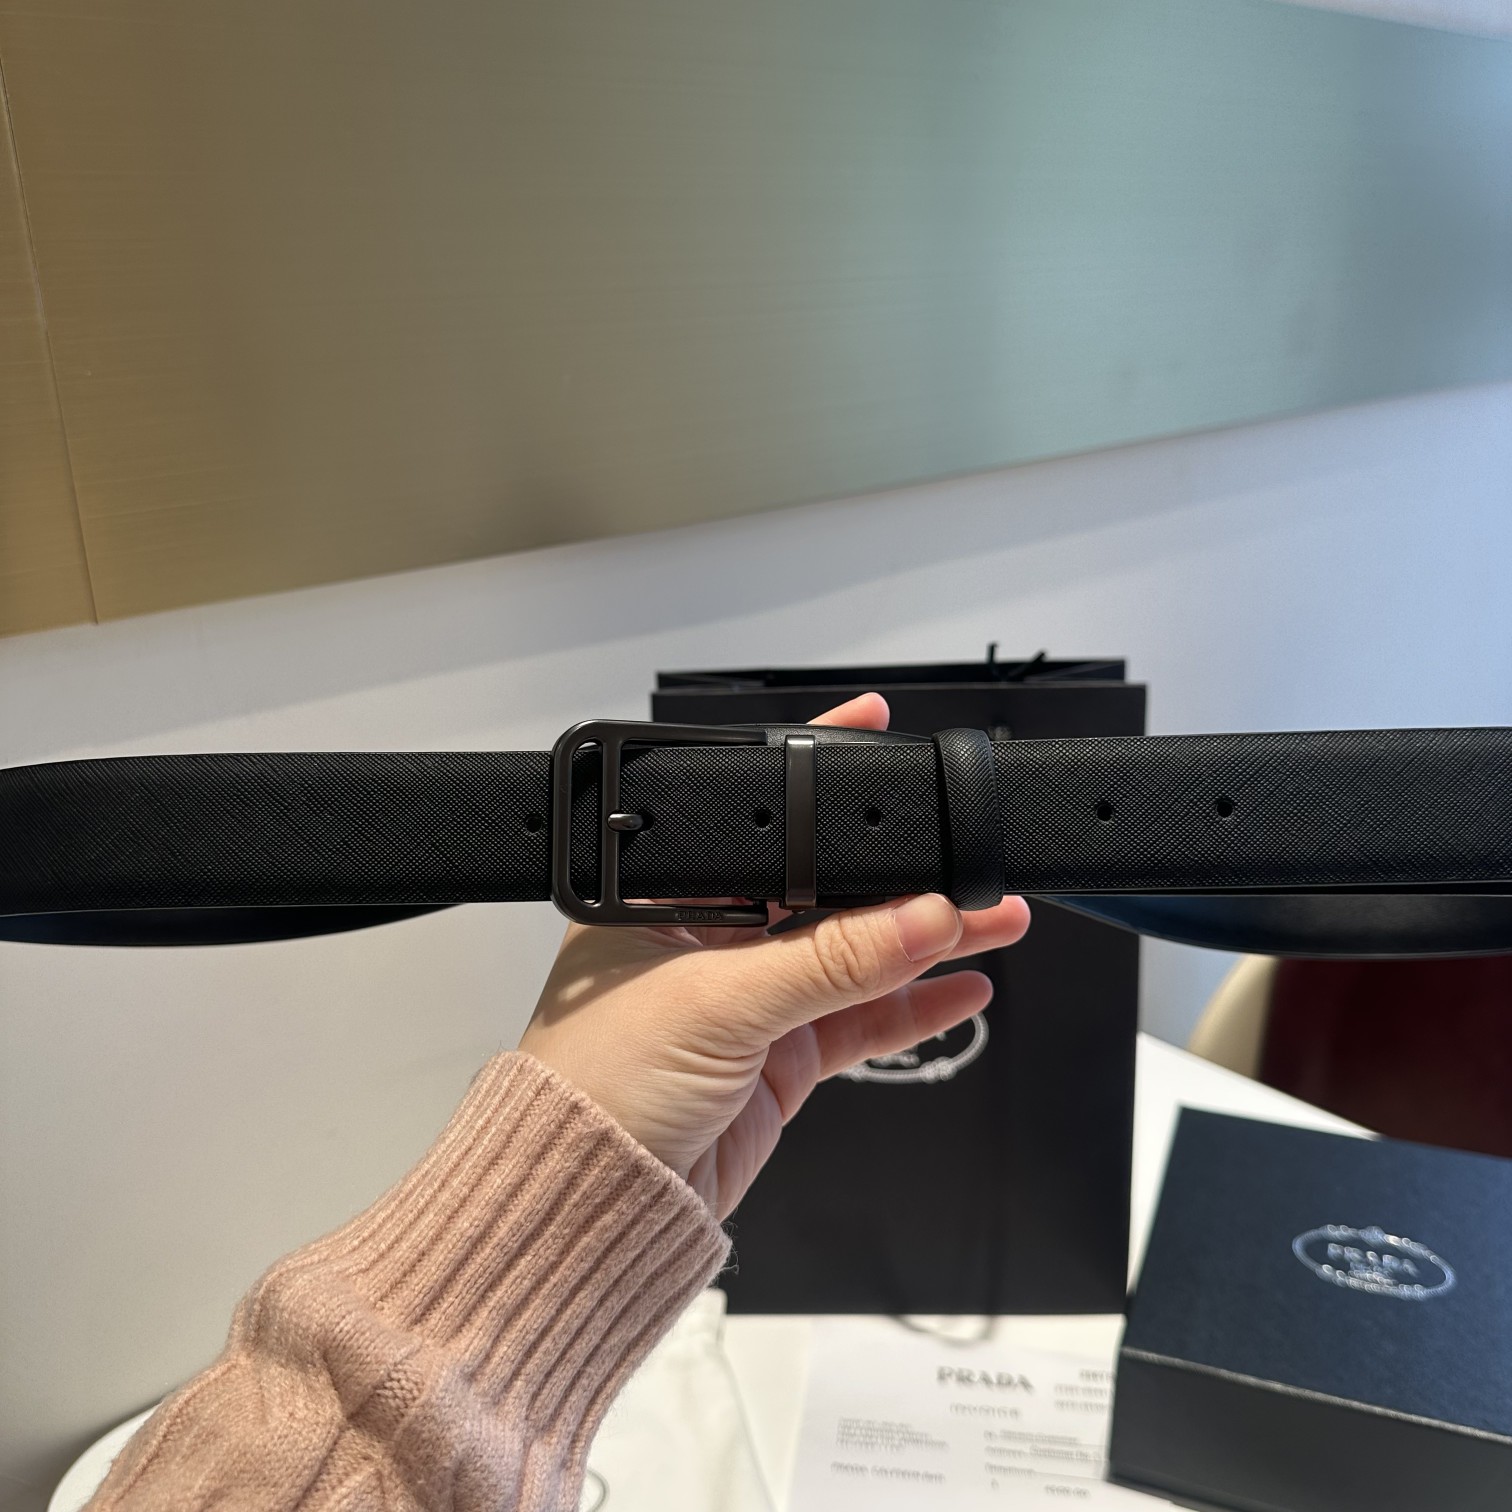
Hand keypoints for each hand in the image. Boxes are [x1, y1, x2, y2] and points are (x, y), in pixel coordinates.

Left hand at [519, 693, 1031, 1217]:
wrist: (589, 1209)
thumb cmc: (595, 1091)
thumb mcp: (717, 1005)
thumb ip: (827, 960)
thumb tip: (920, 918)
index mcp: (665, 896)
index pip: (759, 826)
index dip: (822, 788)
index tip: (884, 750)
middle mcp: (706, 939)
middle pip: (823, 893)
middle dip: (898, 879)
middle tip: (969, 865)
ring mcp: (747, 1001)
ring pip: (854, 957)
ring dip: (924, 941)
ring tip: (995, 919)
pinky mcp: (776, 1058)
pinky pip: (860, 1020)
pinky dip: (913, 1007)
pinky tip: (962, 988)